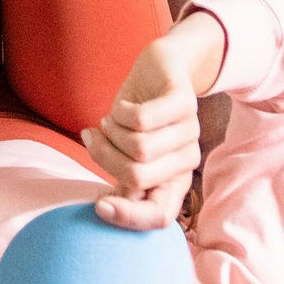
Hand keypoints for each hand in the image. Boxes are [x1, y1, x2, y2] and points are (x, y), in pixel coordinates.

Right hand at [82, 11, 224, 231]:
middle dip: (104, 159)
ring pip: (138, 148)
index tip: (98, 206)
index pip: (160, 217)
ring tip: (110, 120)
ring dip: (111, 132)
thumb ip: (124, 179)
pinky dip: (120, 113)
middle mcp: (187, 162)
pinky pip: (142, 120)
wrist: (163, 66)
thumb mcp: (126, 150)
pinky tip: (120, 107)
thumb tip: (105, 208)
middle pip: (136, 178)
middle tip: (94, 139)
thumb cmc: (139, 115)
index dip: (129, 218)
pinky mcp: (185, 103)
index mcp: (175, 182)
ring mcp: (190, 131)